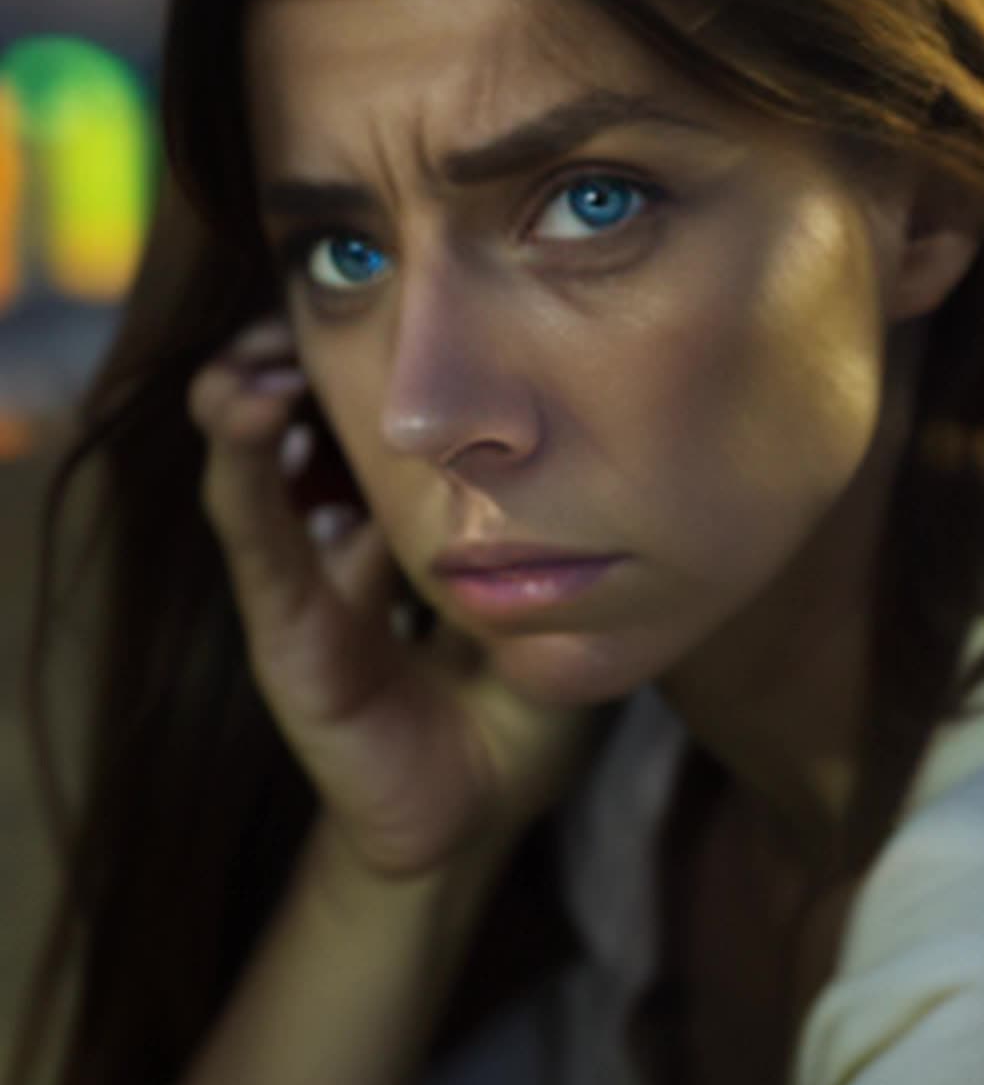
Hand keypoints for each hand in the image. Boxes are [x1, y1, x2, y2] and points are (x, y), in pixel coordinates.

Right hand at [187, 315, 606, 877]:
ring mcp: (307, 577)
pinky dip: (245, 465)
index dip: (363, 341)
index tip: (394, 280)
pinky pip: (257, 537)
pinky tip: (251, 405)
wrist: (484, 805)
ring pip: (255, 455)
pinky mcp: (286, 630)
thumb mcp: (554, 578)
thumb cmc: (525, 691)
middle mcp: (344, 529)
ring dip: (250, 383)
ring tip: (272, 335)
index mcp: (403, 514)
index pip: (366, 405)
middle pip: (303, 412)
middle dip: (297, 344)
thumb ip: (569, 507)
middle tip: (325, 283)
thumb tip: (637, 410)